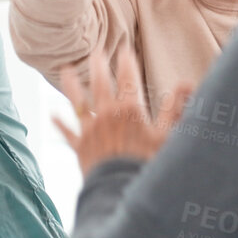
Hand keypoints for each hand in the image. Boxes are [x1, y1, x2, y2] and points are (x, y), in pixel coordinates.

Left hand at [54, 51, 187, 175]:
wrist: (121, 188)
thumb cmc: (147, 164)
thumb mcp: (167, 136)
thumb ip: (174, 108)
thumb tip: (186, 84)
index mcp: (129, 109)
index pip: (128, 78)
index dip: (126, 61)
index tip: (125, 49)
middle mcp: (106, 114)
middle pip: (100, 83)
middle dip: (98, 65)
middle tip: (96, 51)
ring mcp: (91, 129)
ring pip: (78, 101)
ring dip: (71, 84)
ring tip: (66, 70)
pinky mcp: (80, 146)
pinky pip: (68, 132)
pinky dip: (60, 123)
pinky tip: (51, 115)